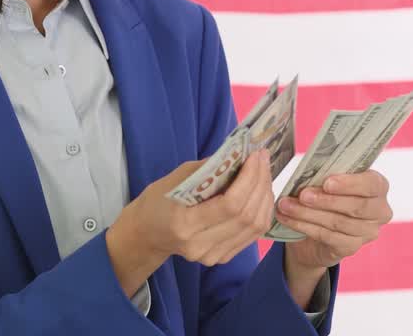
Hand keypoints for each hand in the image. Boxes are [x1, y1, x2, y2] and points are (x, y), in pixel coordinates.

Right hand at [106, 149, 274, 297]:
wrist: (147, 234)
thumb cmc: (158, 200)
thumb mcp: (177, 177)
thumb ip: (210, 168)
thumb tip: (242, 155)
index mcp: (184, 224)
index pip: (230, 205)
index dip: (249, 179)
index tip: (255, 156)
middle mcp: (200, 246)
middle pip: (245, 216)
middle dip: (260, 183)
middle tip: (263, 159)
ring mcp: (212, 256)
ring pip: (254, 227)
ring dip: (264, 196)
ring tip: (264, 173)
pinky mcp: (222, 258)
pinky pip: (252, 235)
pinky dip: (261, 211)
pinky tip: (260, 192)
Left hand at [277, 169, 392, 270]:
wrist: (317, 231)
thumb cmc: (326, 196)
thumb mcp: (328, 181)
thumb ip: (327, 175)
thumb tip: (308, 170)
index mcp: (378, 186)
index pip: (373, 184)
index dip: (351, 184)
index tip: (327, 183)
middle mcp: (380, 211)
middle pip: (357, 206)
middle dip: (326, 200)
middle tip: (303, 195)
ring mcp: (368, 232)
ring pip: (339, 222)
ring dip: (308, 213)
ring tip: (286, 205)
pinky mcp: (351, 248)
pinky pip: (327, 236)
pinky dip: (304, 226)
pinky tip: (287, 219)